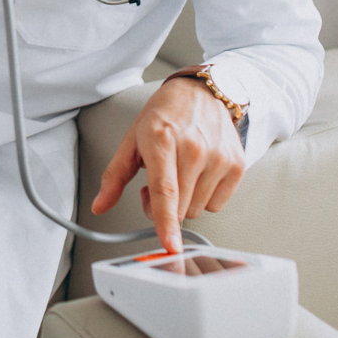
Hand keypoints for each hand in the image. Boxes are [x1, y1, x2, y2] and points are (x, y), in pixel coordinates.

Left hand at [89, 76, 244, 253]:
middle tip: (158, 180)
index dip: (165, 221)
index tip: (170, 244)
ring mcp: (219, 157)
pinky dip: (205, 195)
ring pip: (198, 209)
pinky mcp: (237, 164)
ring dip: (185, 200)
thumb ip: (114, 176)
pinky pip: (217, 204)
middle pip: (180, 207)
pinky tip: (199, 173)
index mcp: (162, 140)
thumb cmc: (164, 115)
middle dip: (165, 206)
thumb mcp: (132, 140)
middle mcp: (194, 148)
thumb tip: (99, 205)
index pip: (165, 190)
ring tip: (179, 173)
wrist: (200, 93)